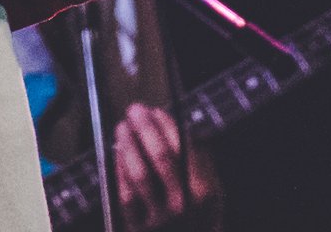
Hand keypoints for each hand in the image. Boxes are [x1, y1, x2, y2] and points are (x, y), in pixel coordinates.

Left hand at [113, 103, 220, 230]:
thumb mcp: (212, 192)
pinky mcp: (139, 229)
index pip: (184, 148)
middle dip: (145, 128)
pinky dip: (120, 169)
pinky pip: (126, 194)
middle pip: (161, 156)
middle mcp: (184, 205)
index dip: (166, 125)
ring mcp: (161, 219)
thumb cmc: (199, 217)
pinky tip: (118, 153)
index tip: (155, 110)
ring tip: (122, 127)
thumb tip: (172, 122)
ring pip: (140, 173)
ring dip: (128, 144)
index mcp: (205, 191)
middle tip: (134, 110)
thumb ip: (200, 160)